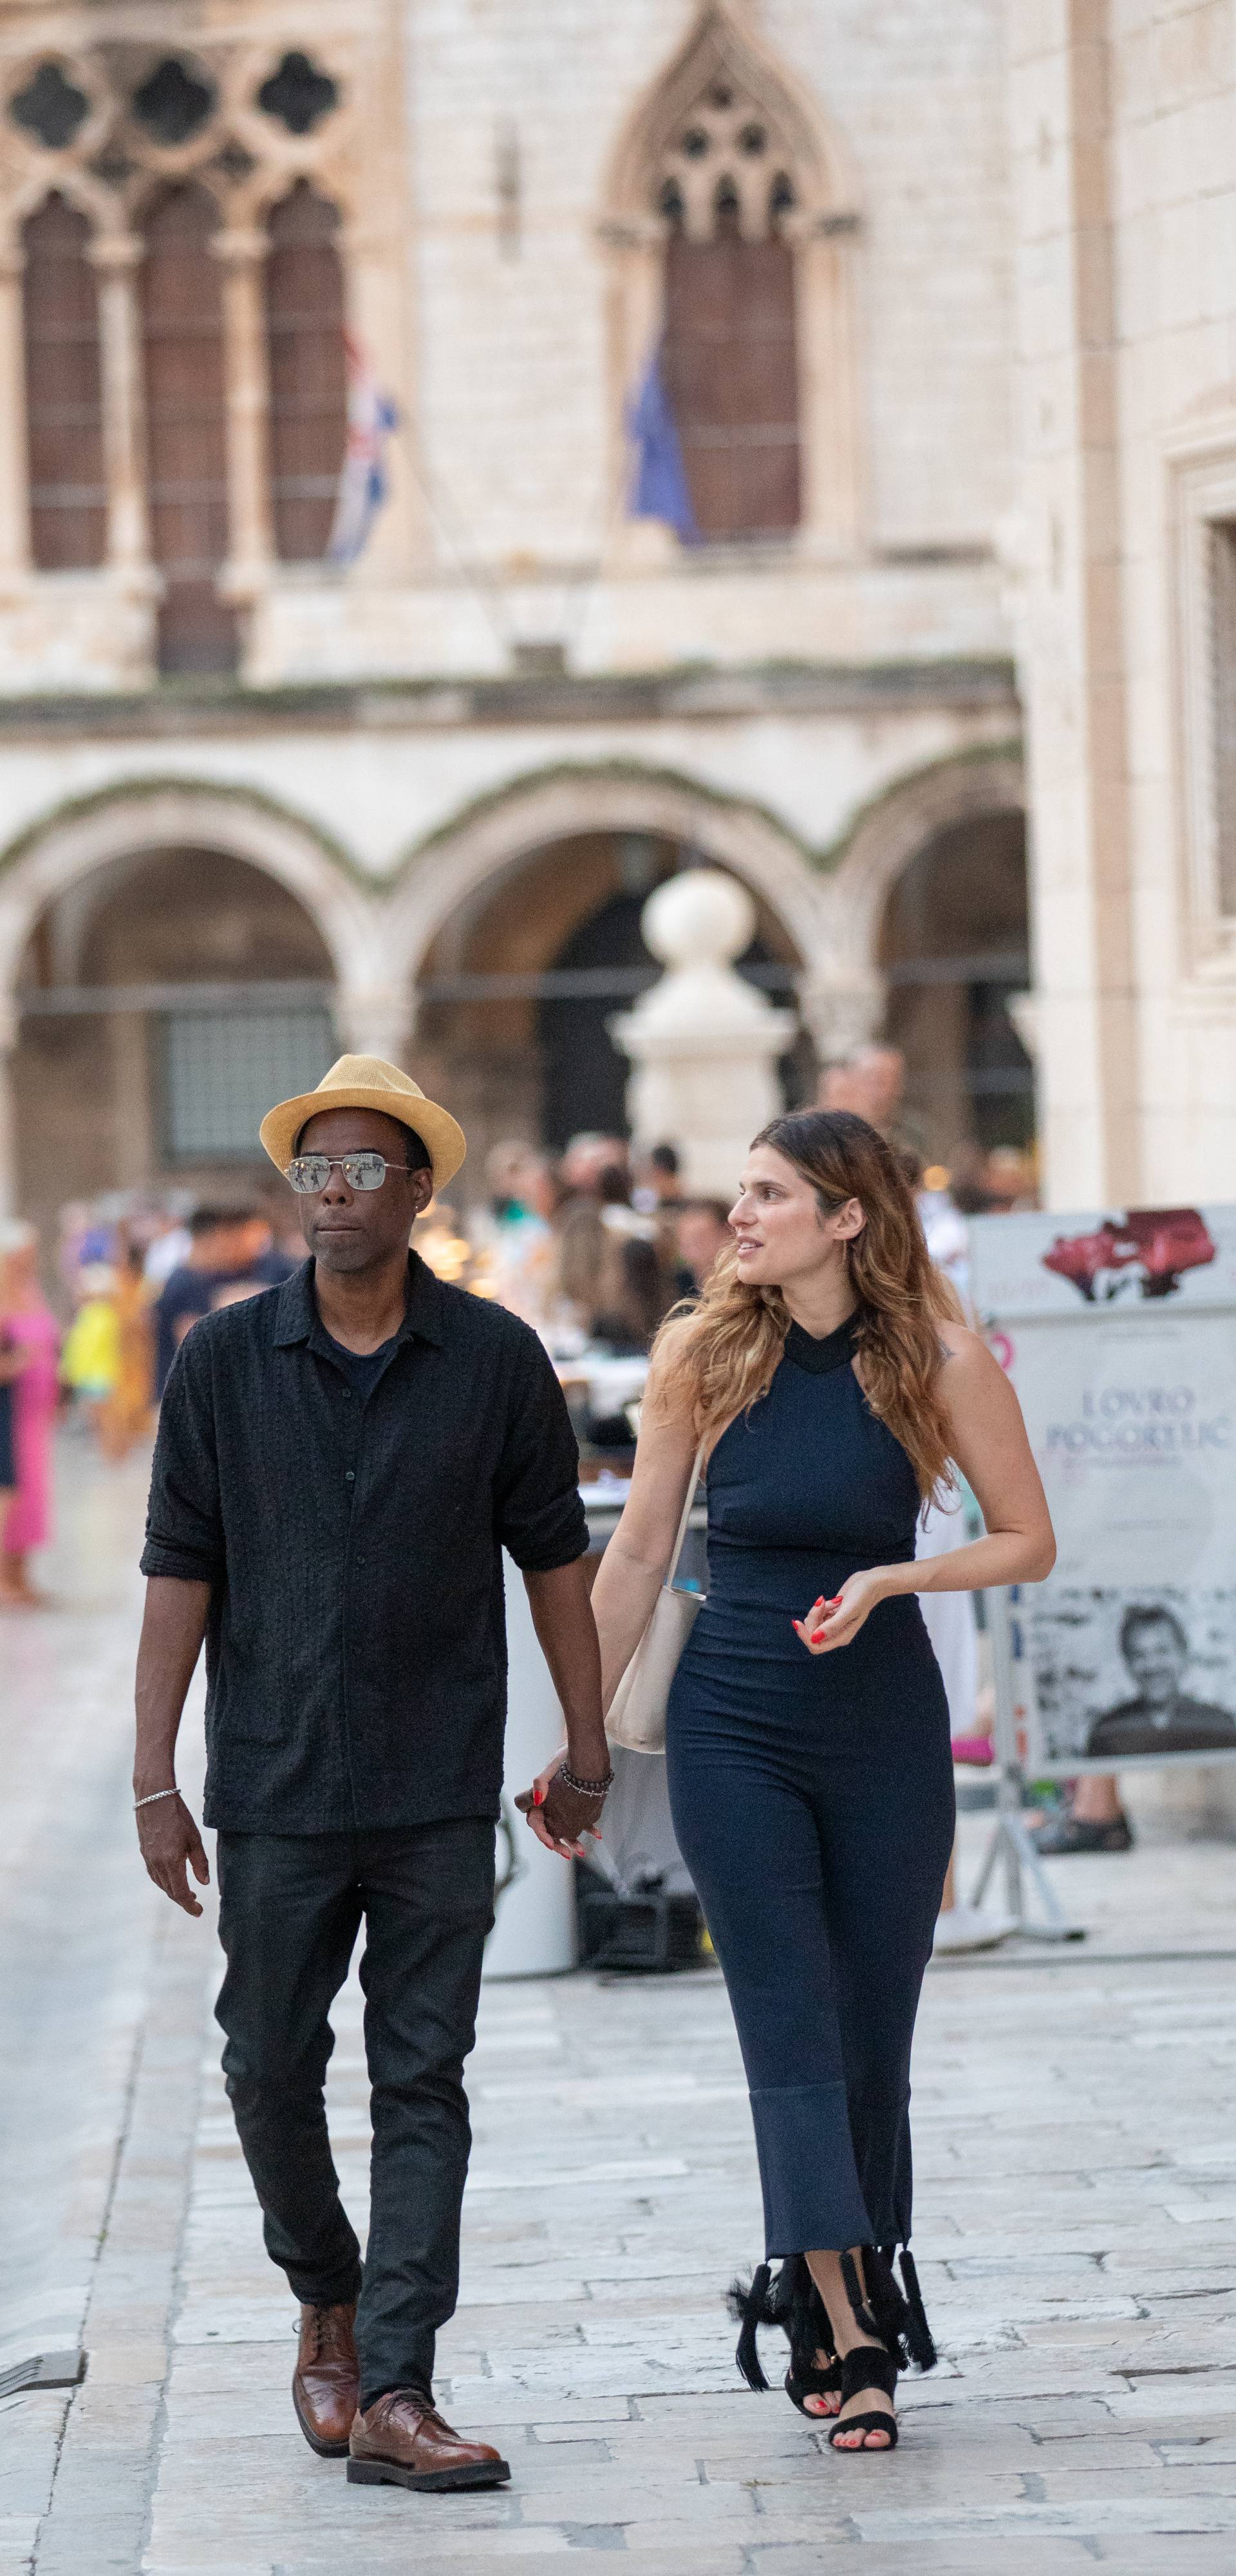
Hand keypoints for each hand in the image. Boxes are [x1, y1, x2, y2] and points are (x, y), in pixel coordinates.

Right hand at [136, 1792, 209, 1915]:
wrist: (154, 1798)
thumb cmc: (178, 1816)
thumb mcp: (194, 1838)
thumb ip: (200, 1863)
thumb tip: (205, 1884)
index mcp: (171, 1862)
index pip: (181, 1893)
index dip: (190, 1906)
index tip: (199, 1912)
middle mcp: (157, 1864)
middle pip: (170, 1891)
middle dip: (183, 1901)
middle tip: (196, 1904)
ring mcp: (149, 1859)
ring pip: (161, 1884)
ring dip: (174, 1892)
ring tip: (188, 1893)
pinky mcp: (144, 1853)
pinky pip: (154, 1875)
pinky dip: (165, 1882)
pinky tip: (173, 1879)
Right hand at [515, 1748, 604, 1859]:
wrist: (582, 1747)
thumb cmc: (563, 1756)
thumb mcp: (552, 1766)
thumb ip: (541, 1782)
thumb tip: (538, 1798)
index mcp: (538, 1798)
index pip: (534, 1821)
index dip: (541, 1833)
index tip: (550, 1843)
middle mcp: (548, 1805)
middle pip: (549, 1830)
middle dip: (558, 1843)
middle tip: (567, 1855)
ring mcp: (562, 1806)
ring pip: (564, 1828)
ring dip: (572, 1841)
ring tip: (582, 1852)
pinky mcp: (575, 1804)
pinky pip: (580, 1820)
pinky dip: (588, 1828)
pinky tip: (598, 1835)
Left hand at [793, 1569, 888, 1655]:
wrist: (872, 1582)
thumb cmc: (863, 1595)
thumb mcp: (848, 1610)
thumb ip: (832, 1625)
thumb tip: (814, 1638)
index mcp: (842, 1637)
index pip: (816, 1646)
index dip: (805, 1636)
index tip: (798, 1622)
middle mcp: (837, 1634)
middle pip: (812, 1634)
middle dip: (813, 1617)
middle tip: (821, 1602)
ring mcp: (834, 1625)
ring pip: (813, 1623)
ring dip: (818, 1610)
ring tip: (834, 1601)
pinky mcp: (831, 1615)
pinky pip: (817, 1615)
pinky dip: (821, 1606)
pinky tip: (835, 1600)